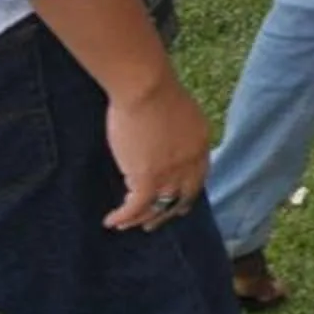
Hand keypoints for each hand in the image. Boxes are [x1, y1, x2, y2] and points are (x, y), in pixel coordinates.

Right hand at [100, 77, 210, 232]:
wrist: (147, 88)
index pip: (197, 177)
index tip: (178, 202)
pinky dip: (123, 217)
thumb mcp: (181, 113)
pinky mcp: (148, 179)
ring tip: (127, 225)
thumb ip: (178, 133)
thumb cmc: (156, 90)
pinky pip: (136, 207)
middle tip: (154, 222)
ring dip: (141, 218)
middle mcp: (190, 163)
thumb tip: (166, 142)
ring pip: (158, 207)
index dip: (186, 192)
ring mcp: (171, 174)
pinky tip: (111, 220)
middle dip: (168, 212)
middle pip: (182, 197)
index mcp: (201, 144)